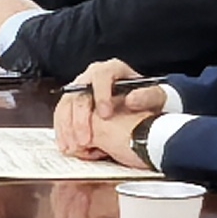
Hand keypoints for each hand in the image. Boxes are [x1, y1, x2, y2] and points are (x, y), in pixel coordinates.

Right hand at [53, 69, 169, 161]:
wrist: (140, 104)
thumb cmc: (147, 99)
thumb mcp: (155, 96)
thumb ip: (148, 96)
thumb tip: (131, 100)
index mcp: (111, 69)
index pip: (100, 77)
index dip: (101, 96)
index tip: (106, 115)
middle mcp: (91, 76)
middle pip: (79, 93)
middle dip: (80, 118)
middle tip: (86, 140)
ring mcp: (79, 89)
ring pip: (66, 105)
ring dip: (67, 128)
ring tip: (73, 147)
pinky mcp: (71, 103)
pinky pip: (61, 115)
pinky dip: (62, 131)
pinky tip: (66, 146)